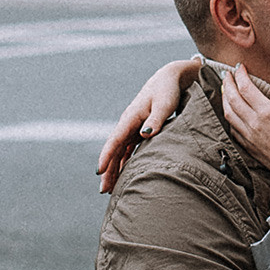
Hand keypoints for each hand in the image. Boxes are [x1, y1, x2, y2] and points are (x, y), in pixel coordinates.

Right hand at [98, 57, 201, 193]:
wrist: (169, 79)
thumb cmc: (167, 91)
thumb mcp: (164, 104)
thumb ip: (156, 120)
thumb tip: (145, 134)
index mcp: (131, 117)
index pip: (115, 140)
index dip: (107, 156)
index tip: (99, 171)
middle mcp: (128, 124)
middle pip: (114, 150)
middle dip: (108, 170)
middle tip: (103, 190)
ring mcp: (132, 128)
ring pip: (120, 152)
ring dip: (115, 169)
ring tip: (110, 189)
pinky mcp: (139, 131)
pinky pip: (128, 150)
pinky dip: (124, 163)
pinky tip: (124, 175)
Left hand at [220, 64, 269, 200]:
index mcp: (267, 113)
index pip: (246, 88)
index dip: (240, 75)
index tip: (240, 67)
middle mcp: (253, 123)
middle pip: (232, 98)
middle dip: (227, 83)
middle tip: (226, 73)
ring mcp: (248, 135)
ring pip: (228, 112)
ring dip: (224, 98)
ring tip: (225, 89)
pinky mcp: (247, 145)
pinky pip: (232, 126)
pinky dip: (229, 115)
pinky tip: (232, 111)